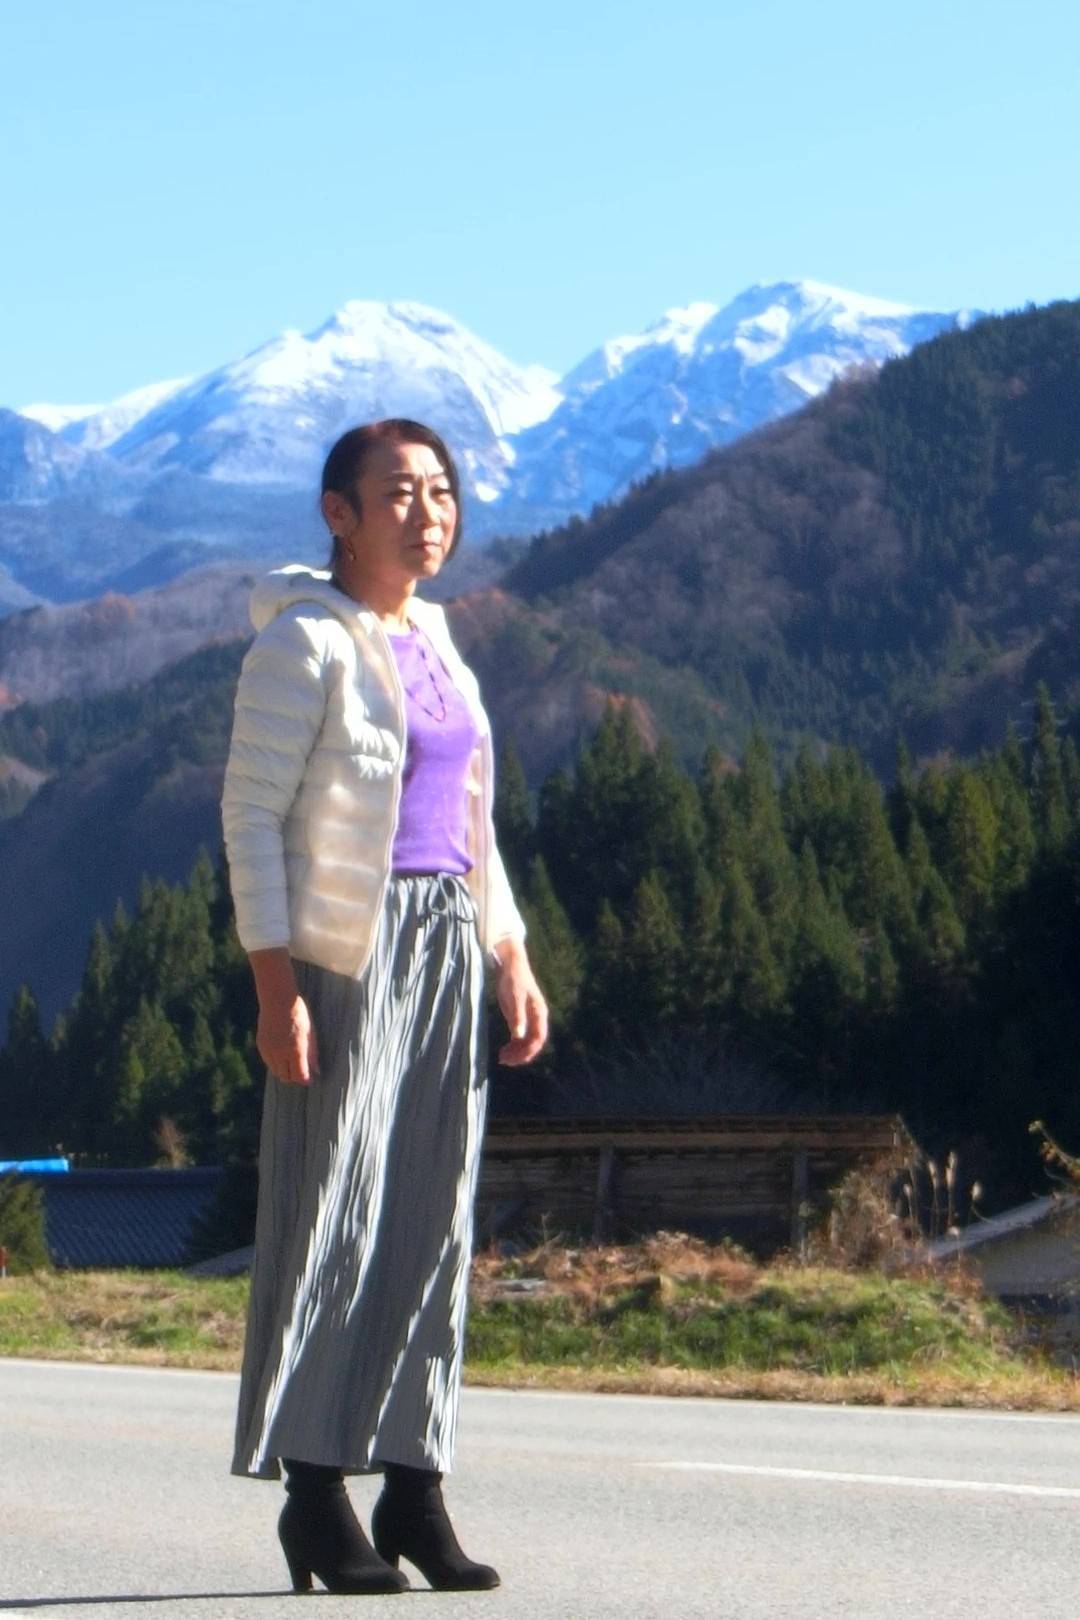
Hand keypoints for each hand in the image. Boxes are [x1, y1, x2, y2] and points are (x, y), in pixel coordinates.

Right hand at [256, 992, 320, 1084]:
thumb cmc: (299, 1015)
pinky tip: (281, 1055)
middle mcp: (280, 1053)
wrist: (278, 1000)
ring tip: (291, 1063)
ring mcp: (268, 1050)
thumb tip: (316, 1070)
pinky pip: (268, 1062)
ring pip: (275, 1072)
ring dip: (284, 1071)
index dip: (305, 1080)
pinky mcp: (260, 1045)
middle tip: (300, 1072)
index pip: (299, 1075)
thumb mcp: (311, 1034)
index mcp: (296, 1050)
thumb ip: (312, 1054)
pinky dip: (275, 1063)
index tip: (309, 1079)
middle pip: (286, 1077)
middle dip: (294, 1077)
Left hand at [492, 939, 548, 1065]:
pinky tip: (504, 1051)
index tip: (516, 1058)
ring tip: (502, 1058)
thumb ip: (517, 1016)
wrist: (510, 965)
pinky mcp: (517, 1017)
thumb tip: (518, 1036)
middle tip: (505, 1060)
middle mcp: (536, 1019)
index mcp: (539, 1013)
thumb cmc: (514, 979)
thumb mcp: (515, 997)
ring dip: (516, 1052)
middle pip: (532, 1043)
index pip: (538, 1038)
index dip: (529, 1051)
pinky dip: (512, 1046)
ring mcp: (527, 1019)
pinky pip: (518, 1037)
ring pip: (525, 1042)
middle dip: (521, 1054)